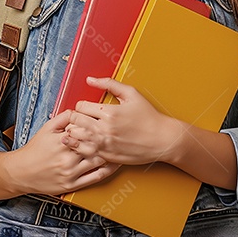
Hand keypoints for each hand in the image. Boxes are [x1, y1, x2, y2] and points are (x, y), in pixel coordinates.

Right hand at [3, 109, 120, 195]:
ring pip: (98, 162)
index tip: (109, 122)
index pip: (86, 131)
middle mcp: (67, 157)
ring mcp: (70, 172)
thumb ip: (62, 118)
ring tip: (121, 148)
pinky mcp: (72, 185)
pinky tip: (114, 165)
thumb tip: (76, 110)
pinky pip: (95, 178)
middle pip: (95, 146)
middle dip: (108, 140)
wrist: (21, 172)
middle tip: (120, 134)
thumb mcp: (46, 129)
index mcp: (62, 141)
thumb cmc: (34, 150)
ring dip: (111, 155)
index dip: (99, 127)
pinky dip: (107, 171)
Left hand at [63, 76, 182, 165]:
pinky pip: (85, 152)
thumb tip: (90, 79)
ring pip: (76, 138)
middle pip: (74, 122)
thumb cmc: (148, 116)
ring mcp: (104, 145)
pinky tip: (89, 142)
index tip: (87, 108)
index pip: (80, 107)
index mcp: (109, 112)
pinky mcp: (106, 157)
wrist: (162, 139)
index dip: (81, 106)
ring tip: (83, 130)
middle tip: (82, 119)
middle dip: (75, 119)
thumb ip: (109, 84)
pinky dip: (83, 147)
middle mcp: (104, 129)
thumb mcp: (131, 94)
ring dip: (76, 133)